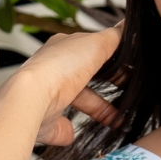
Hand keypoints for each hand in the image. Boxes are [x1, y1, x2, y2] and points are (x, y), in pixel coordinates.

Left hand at [0, 24, 122, 146]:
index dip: (109, 58)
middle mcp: (53, 71)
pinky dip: (69, 130)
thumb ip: (112, 37)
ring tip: (118, 121)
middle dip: (106, 88)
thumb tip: (125, 26)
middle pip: (84, 79)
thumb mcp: (94, 45)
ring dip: (99, 111)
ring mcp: (47, 97)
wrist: (32, 100)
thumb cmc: (60, 69)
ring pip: (77, 103)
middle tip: (126, 95)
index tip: (128, 69)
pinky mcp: (45, 122)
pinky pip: (60, 127)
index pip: (89, 51)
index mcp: (62, 50)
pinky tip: (80, 133)